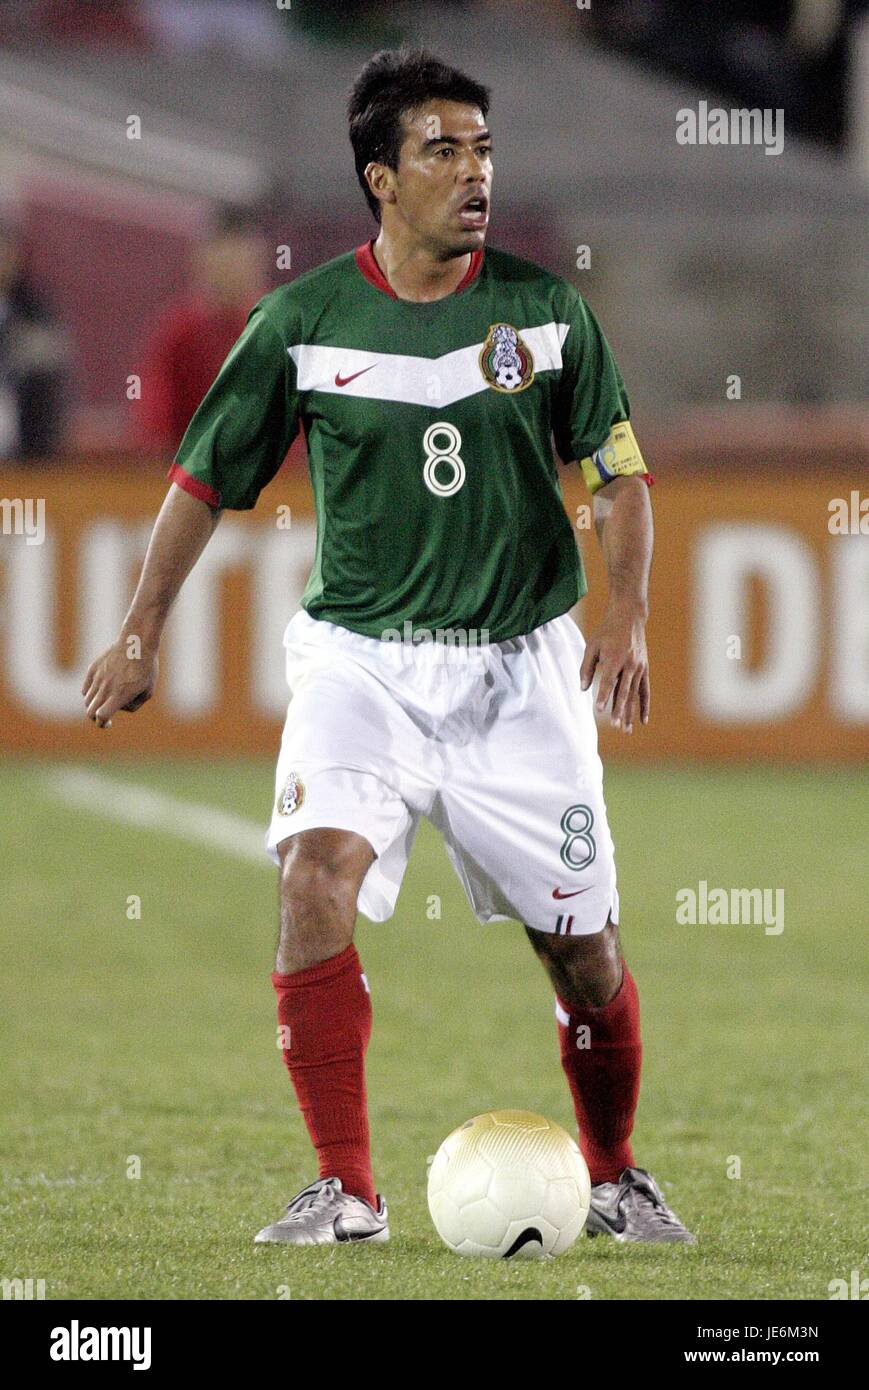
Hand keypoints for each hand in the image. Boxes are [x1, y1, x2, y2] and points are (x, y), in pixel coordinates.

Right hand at [82, 640, 158, 728]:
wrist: (137, 643)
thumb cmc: (146, 668)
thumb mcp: (148, 691)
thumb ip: (133, 705)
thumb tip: (119, 707)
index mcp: (119, 695)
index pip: (101, 716)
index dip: (102, 723)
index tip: (108, 723)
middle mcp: (106, 687)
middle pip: (90, 711)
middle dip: (96, 718)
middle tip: (105, 718)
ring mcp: (97, 678)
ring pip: (87, 700)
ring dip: (94, 705)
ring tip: (107, 701)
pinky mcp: (93, 669)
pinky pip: (86, 688)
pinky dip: (90, 693)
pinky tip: (101, 690)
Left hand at [580, 601, 649, 732]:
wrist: (629, 616)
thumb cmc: (607, 631)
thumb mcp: (592, 646)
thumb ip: (586, 668)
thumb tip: (583, 689)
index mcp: (615, 658)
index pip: (609, 682)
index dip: (603, 696)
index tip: (599, 710)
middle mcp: (629, 664)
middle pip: (624, 691)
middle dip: (619, 710)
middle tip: (616, 726)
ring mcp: (639, 668)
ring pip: (634, 694)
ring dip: (630, 713)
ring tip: (626, 730)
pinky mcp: (644, 669)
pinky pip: (645, 691)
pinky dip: (644, 706)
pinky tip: (642, 720)